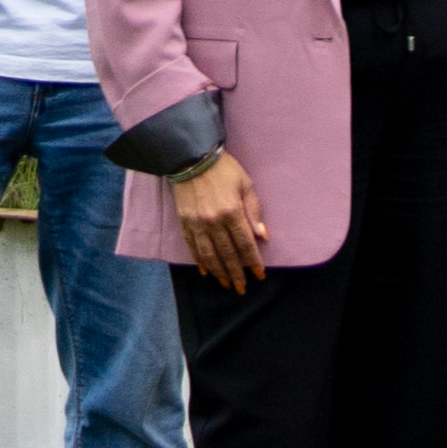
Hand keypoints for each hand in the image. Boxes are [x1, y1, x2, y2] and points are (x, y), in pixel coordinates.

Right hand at [170, 151, 267, 293]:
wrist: (191, 159)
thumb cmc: (225, 170)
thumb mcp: (247, 186)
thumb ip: (254, 212)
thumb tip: (262, 237)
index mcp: (232, 212)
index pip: (245, 244)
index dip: (253, 262)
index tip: (259, 275)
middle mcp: (213, 222)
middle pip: (227, 254)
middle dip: (236, 273)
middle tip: (242, 288)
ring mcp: (197, 224)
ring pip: (208, 255)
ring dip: (218, 272)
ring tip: (226, 284)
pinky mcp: (184, 222)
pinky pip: (192, 246)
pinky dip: (200, 261)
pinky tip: (206, 271)